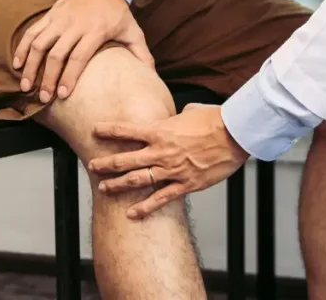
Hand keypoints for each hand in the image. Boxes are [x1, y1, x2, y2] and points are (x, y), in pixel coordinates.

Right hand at [13, 0, 153, 102]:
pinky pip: (32, 32)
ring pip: (40, 43)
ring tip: (25, 86)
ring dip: (31, 66)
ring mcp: (60, 19)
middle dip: (48, 78)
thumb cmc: (119, 13)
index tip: (62, 95)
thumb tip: (153, 77)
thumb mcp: (133, 31)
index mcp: (95, 31)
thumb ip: (142, 55)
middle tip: (43, 99)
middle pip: (56, 54)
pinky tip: (18, 64)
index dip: (69, 76)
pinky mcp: (50, 15)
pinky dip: (23, 48)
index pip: (79, 56)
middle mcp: (74, 25)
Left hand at [88, 104, 248, 218]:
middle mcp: (161, 151)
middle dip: (106, 163)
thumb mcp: (190, 111)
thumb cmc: (215, 119)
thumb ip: (178, 116)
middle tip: (91, 166)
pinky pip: (161, 199)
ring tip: (103, 188)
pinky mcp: (186, 184)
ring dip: (118, 185)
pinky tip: (132, 214)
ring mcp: (172, 170)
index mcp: (161, 131)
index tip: (94, 130)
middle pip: (125, 159)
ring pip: (137, 180)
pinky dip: (145, 207)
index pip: (127, 130)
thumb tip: (180, 114)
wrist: (234, 134)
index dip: (109, 130)